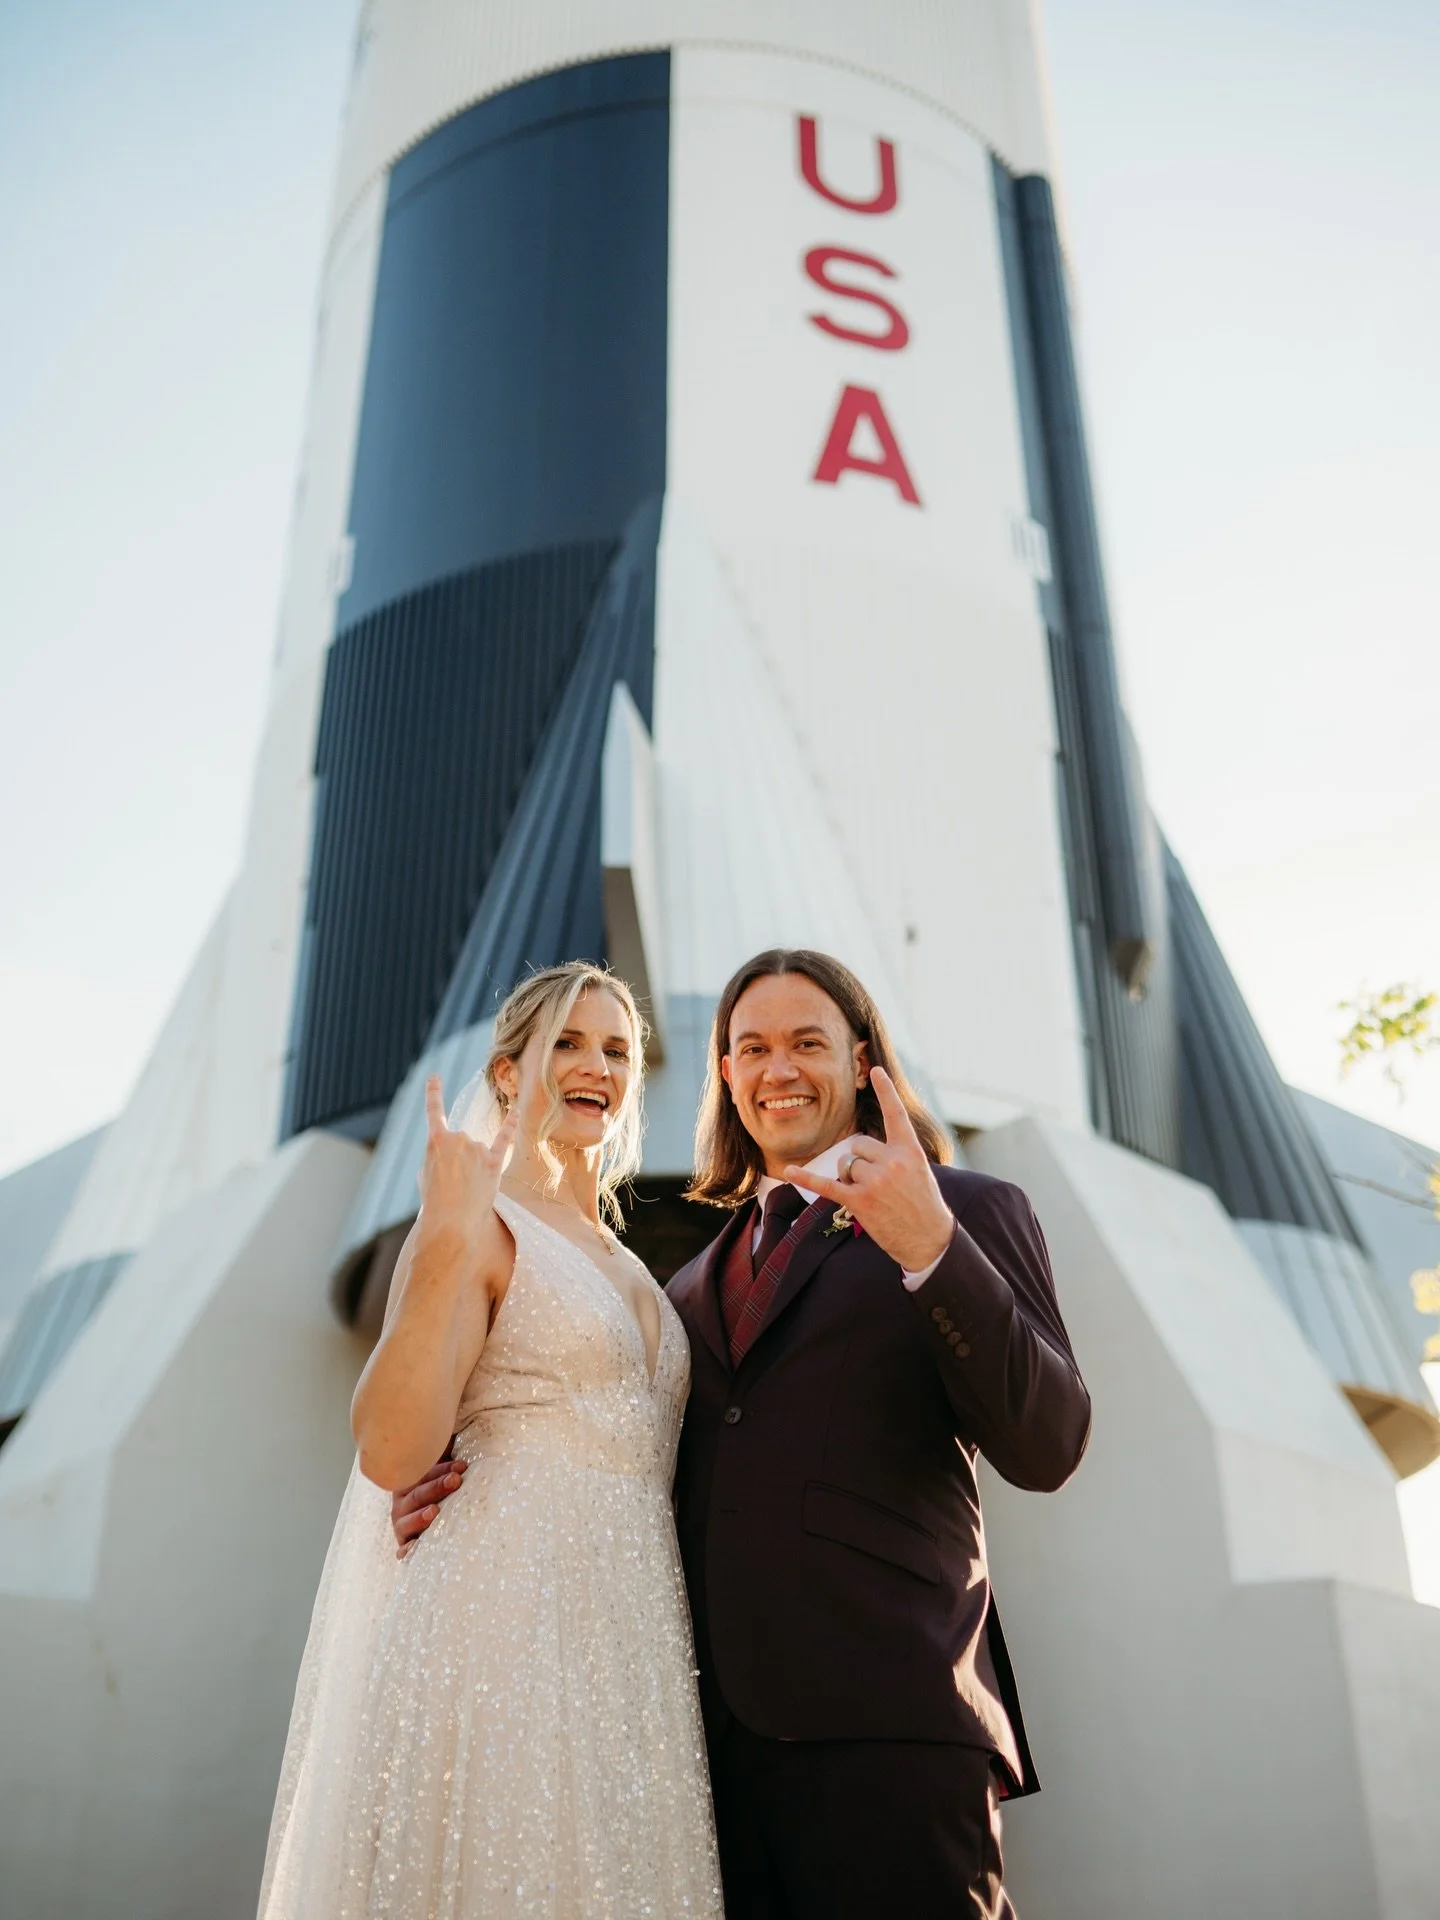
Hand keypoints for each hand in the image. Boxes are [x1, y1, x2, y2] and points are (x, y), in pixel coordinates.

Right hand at [390, 1454, 465, 1559]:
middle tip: (456, 1480)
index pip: (423, 1474)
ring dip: (419, 1517)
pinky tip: (410, 1551)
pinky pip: (404, 1548)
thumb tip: (455, 1429)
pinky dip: (406, 1550)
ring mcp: (402, 1524)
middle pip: (418, 1494)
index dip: (442, 1469)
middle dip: (437, 1487)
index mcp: (409, 1481)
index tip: (462, 1466)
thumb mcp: (440, 1466)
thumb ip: (445, 1448)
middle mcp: (402, 1503)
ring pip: (407, 1521)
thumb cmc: (438, 1485)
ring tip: (434, 1512)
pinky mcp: (405, 1543)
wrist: (424, 1513)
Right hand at [416, 1074, 517, 1239]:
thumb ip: (439, 1156)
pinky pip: (503, 1139)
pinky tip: (516, 1112)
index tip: (435, 1076)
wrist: (451, 1222)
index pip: (433, 1111)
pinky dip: (509, 1125)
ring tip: (465, 1190)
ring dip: (472, 1169)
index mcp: (435, 1140)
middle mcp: (458, 1138)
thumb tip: (455, 1154)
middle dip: (457, 1162)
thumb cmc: (434, 1201)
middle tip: (451, 1185)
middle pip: (460, 1143)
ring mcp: (477, 1149)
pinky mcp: (493, 1162)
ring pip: (476, 1152)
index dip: (434, 1092)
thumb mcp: (425, 1174)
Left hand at [785, 1066, 954, 1272]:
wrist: (930, 1241)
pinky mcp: (859, 1201)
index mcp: (910, 1151)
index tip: (875, 1070)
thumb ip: (896, 1154)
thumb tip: (862, 1150)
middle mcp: (892, 1162)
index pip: (896, 1114)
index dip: (886, 1090)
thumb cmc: (925, 1206)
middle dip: (861, 1160)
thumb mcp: (919, 1171)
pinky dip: (805, 1178)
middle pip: (858, 1144)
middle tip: (879, 1183)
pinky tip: (789, 1170)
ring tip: (873, 1196)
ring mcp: (875, 1181)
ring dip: (852, 1177)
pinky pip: (826, 1185)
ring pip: (846, 1164)